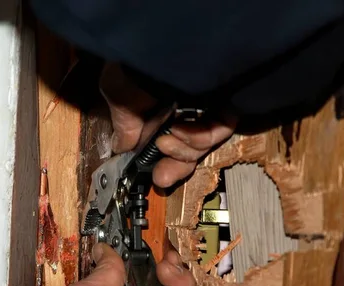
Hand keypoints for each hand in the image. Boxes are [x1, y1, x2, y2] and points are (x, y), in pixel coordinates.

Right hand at [99, 63, 235, 187]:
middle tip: (161, 177)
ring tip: (166, 140)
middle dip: (175, 167)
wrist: (157, 50)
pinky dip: (200, 137)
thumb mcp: (119, 99)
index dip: (163, 163)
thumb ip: (123, 127)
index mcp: (160, 107)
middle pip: (188, 149)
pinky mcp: (225, 101)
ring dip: (183, 150)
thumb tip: (121, 148)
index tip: (155, 178)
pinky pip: (219, 130)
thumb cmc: (134, 66)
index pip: (167, 142)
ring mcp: (205, 105)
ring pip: (202, 144)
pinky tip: (180, 129)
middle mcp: (184, 107)